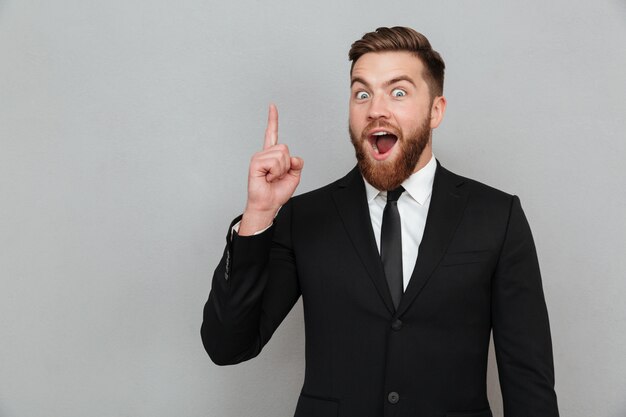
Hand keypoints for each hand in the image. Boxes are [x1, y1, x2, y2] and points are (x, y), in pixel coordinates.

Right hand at [239, 104, 303, 235]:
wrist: (268, 204)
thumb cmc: (277, 192)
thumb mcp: (294, 176)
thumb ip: (297, 164)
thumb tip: (294, 157)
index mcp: (272, 155)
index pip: (272, 134)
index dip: (273, 120)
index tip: (272, 106)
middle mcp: (264, 154)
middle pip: (285, 148)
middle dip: (287, 165)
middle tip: (277, 176)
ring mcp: (259, 157)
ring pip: (281, 155)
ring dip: (281, 170)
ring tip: (272, 178)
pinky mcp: (255, 163)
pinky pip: (274, 162)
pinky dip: (275, 172)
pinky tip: (267, 178)